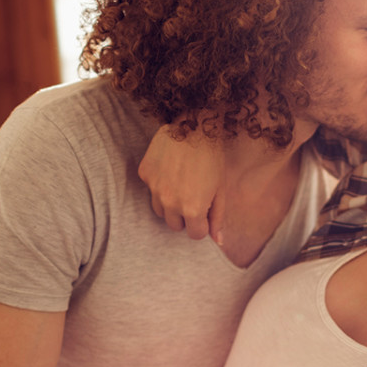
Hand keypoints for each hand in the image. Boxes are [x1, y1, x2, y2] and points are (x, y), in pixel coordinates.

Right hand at [137, 123, 225, 241]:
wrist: (194, 125)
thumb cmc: (212, 157)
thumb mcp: (221, 189)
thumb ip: (218, 218)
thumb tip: (219, 242)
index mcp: (192, 209)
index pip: (195, 234)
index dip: (202, 224)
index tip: (205, 213)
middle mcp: (170, 203)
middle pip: (175, 225)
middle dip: (185, 216)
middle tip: (193, 196)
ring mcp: (154, 188)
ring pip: (160, 210)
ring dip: (170, 203)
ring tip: (182, 183)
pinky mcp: (145, 174)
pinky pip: (151, 188)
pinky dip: (160, 183)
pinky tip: (171, 168)